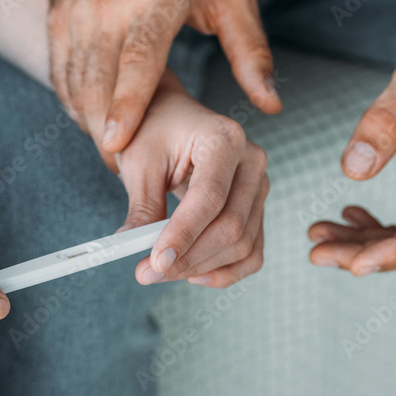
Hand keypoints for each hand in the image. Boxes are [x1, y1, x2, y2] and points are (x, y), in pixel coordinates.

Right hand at [47, 0, 280, 154]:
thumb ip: (251, 53)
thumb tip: (271, 105)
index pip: (137, 59)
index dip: (127, 104)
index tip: (117, 144)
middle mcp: (109, 3)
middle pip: (98, 82)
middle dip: (105, 132)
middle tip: (126, 169)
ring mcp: (76, 10)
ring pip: (74, 84)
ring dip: (91, 124)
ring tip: (116, 152)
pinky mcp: (57, 17)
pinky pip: (60, 76)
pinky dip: (75, 105)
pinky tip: (97, 123)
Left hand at [116, 71, 269, 287]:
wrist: (170, 120)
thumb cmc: (154, 133)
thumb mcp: (139, 163)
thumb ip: (142, 208)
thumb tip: (136, 251)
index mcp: (224, 139)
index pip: (210, 197)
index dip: (183, 234)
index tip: (155, 263)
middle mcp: (251, 161)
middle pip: (231, 226)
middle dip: (188, 257)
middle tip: (147, 273)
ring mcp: (260, 186)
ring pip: (242, 244)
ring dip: (201, 267)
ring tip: (162, 271)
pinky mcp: (257, 209)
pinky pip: (252, 252)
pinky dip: (225, 271)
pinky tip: (193, 274)